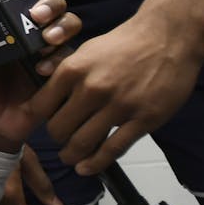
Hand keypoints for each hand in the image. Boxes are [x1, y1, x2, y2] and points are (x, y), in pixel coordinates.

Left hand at [0, 0, 80, 151]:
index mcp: (4, 30)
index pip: (15, 0)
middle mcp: (27, 36)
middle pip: (51, 7)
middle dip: (50, 5)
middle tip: (38, 17)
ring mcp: (45, 53)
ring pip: (67, 26)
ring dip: (61, 28)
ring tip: (45, 41)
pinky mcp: (58, 73)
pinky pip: (70, 58)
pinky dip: (59, 59)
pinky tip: (43, 70)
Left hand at [35, 9, 203, 174]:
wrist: (168, 37)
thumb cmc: (124, 44)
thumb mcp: (86, 52)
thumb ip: (66, 75)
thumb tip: (45, 97)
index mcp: (73, 70)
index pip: (40, 107)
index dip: (35, 120)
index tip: (38, 126)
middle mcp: (92, 89)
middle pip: (58, 129)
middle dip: (56, 139)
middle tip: (60, 142)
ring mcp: (118, 106)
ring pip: (82, 143)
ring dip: (72, 155)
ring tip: (70, 157)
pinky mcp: (143, 119)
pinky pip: (113, 150)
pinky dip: (95, 163)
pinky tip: (87, 168)